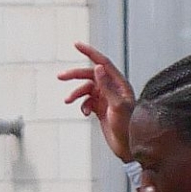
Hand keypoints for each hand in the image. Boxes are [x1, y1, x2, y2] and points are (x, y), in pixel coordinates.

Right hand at [58, 42, 137, 160]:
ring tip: (67, 101)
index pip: (102, 63)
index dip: (89, 53)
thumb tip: (97, 68)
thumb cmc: (129, 127)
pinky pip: (87, 102)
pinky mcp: (101, 109)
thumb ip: (107, 86)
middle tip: (61, 76)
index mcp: (119, 83)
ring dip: (76, 94)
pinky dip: (82, 105)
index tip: (76, 45)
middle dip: (75, 75)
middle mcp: (112, 88)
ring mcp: (106, 99)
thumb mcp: (118, 105)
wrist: (129, 146)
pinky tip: (84, 114)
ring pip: (86, 89)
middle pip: (90, 75)